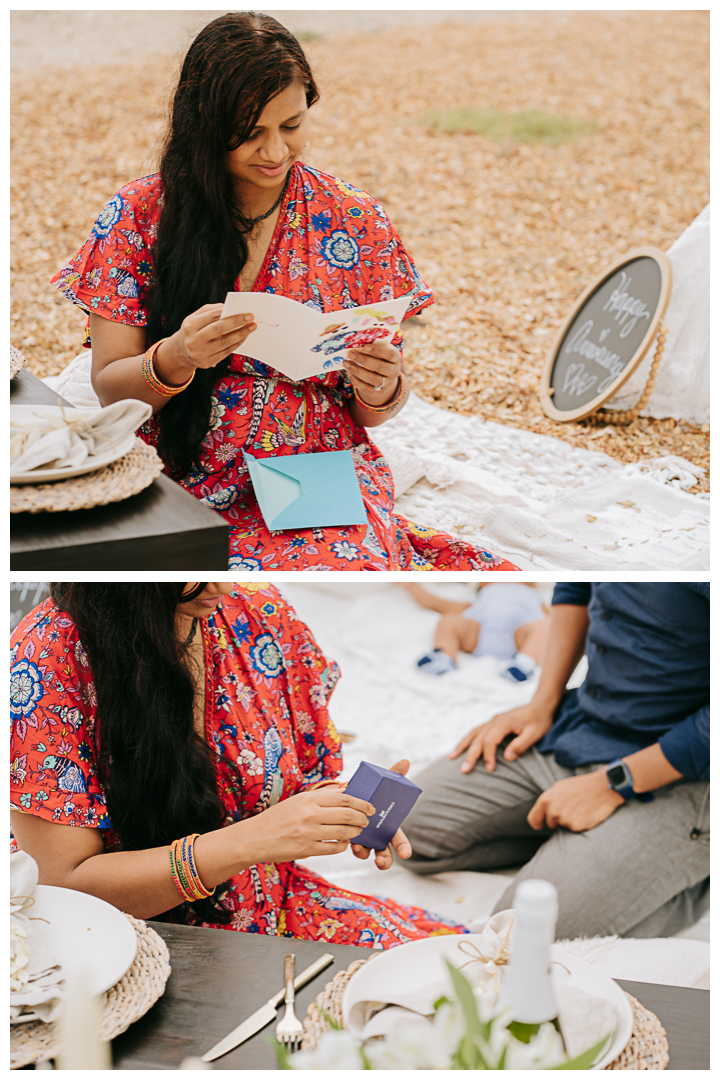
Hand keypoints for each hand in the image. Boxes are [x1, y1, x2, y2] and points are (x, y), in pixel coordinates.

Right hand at [156, 303, 256, 380]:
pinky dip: (237, 343)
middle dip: (237, 322)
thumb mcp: (195, 317)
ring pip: (225, 342)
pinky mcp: (207, 363)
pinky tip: (244, 337)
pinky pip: (226, 352)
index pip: (212, 317)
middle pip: (219, 329)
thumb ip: (210, 310)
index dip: (229, 313)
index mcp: (190, 326)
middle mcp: (194, 340)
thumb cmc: (193, 330)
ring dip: (241, 334)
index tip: (244, 311)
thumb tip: (228, 308)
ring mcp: (200, 353)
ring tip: (251, 327)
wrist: (182, 352)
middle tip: (251, 317)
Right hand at [241, 788, 375, 864]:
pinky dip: (343, 845)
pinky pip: (333, 848)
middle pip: (347, 814)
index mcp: (308, 799)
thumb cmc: (278, 818)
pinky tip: (343, 842)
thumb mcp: (297, 801)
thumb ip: (321, 798)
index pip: (343, 798)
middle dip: (362, 818)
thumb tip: (345, 793)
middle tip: (367, 820)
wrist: (256, 838)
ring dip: (355, 832)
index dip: (360, 803)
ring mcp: (308, 833)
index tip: (369, 807)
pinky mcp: (307, 850)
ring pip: (343, 832)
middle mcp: (309, 814)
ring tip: (358, 831)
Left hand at [344, 339, 402, 406]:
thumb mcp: (381, 349)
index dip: (377, 350)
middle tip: (351, 354)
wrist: (385, 375)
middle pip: (379, 367)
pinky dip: (356, 381)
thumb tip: (356, 341)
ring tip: (346, 363)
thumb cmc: (380, 357)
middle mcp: (394, 372)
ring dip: (357, 370)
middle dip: (363, 360)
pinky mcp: (378, 392)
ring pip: (372, 378)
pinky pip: (366, 388)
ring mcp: (387, 383)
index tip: (365, 346)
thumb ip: (373, 345)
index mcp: (396, 358)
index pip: (389, 354)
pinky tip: (349, 373)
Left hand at [350, 759, 412, 869]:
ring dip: (365, 854)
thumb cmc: (371, 792)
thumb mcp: (382, 784)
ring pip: (368, 853)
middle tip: (381, 862)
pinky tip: (350, 843)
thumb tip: (405, 762)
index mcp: (389, 825)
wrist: (350, 795)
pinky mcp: (350, 837)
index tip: (406, 854)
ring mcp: (364, 838)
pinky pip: (352, 846)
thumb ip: (394, 775)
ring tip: (360, 851)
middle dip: (385, 860)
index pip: (399, 839)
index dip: (403, 847)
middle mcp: (378, 835)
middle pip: (385, 852)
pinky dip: (352, 846)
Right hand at [449, 703, 553, 772]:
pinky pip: (476, 731)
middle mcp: (494, 720)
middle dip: (470, 755)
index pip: (490, 741)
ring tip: (452, 757)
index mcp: (503, 722)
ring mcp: (492, 721)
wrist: (540, 705)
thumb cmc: (540, 720)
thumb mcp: (535, 733)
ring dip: (463, 746)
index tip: (490, 769)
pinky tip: (463, 747)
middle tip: (464, 770)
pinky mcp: (493, 723)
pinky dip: (468, 740)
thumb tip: (507, 757)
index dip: (488, 755)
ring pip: (473, 734)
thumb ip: (521, 745)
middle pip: (478, 739)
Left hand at [527, 770, 624, 831]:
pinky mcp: (577, 827)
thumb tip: (543, 812)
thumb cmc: (580, 785)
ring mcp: (565, 820)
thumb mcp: (559, 787)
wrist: (602, 787)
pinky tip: (586, 813)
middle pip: (550, 824)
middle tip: (570, 808)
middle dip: (557, 820)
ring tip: (579, 808)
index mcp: (546, 800)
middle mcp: (553, 811)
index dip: (538, 823)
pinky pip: (575, 829)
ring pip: (563, 827)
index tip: (542, 825)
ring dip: (569, 821)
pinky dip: (579, 824)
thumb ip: (548, 800)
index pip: (533, 820)